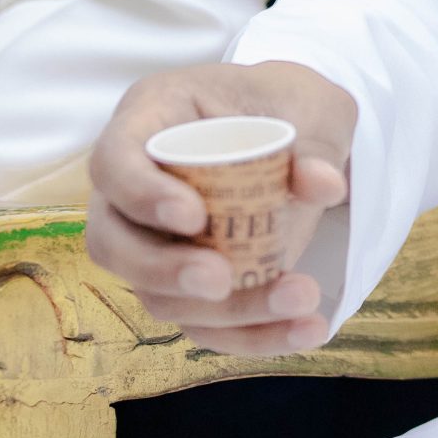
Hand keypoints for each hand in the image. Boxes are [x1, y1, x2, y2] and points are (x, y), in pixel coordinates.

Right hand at [86, 61, 357, 357]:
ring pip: (158, 294)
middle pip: (114, 242)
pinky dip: (254, 335)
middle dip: (163, 271)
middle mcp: (137, 184)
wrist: (301, 131)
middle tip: (220, 280)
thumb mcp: (313, 104)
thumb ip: (316, 138)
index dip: (140, 195)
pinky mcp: (189, 283)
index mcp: (152, 118)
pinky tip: (307, 329)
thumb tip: (324, 185)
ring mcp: (155, 240)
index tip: (194, 217)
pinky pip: (205, 323)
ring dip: (225, 311)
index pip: (115, 160)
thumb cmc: (290, 103)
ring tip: (299, 297)